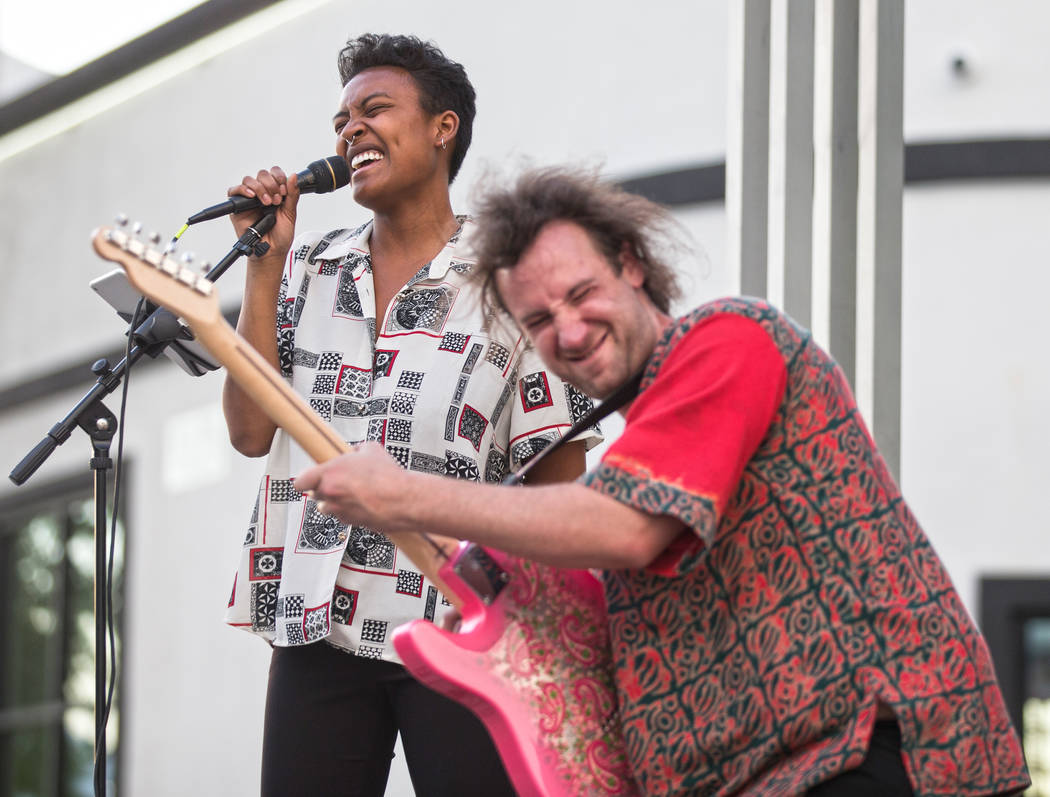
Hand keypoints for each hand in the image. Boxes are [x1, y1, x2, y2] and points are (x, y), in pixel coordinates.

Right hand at [226, 166, 299, 266]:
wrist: (272, 250)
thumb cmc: (280, 235)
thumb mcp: (290, 213)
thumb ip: (292, 195)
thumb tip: (293, 177)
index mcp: (275, 193)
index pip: (274, 173)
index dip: (279, 177)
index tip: (284, 190)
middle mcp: (262, 193)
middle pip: (262, 174)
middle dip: (271, 185)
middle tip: (276, 201)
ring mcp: (249, 199)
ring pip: (249, 180)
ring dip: (260, 188)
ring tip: (267, 203)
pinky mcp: (237, 207)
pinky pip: (234, 191)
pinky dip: (242, 190)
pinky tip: (252, 196)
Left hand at [293, 443, 409, 528]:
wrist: (402, 499)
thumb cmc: (388, 476)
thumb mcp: (371, 450)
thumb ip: (356, 450)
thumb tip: (355, 451)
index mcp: (330, 473)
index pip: (300, 482)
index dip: (304, 480)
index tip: (309, 478)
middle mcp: (330, 493)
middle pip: (314, 494)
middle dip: (324, 488)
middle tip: (338, 482)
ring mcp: (338, 510)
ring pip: (326, 508)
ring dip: (334, 502)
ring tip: (350, 494)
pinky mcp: (349, 522)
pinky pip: (342, 516)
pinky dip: (348, 511)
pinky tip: (362, 503)